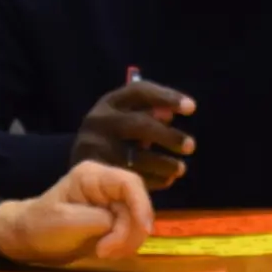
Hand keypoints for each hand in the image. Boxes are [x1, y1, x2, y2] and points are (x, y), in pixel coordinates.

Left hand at [0, 162, 153, 265]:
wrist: (27, 239)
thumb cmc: (41, 225)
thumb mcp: (66, 222)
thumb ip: (98, 221)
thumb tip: (119, 225)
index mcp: (93, 176)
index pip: (129, 183)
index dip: (142, 205)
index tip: (144, 231)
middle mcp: (106, 186)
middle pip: (137, 205)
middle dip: (130, 231)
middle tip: (106, 252)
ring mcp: (110, 204)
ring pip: (137, 221)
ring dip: (127, 242)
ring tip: (102, 253)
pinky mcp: (112, 221)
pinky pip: (129, 232)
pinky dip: (123, 246)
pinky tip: (105, 253)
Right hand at [72, 80, 193, 188]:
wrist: (78, 165)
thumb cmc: (113, 137)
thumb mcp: (125, 117)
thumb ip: (149, 112)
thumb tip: (170, 115)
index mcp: (110, 102)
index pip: (140, 92)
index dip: (167, 97)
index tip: (192, 108)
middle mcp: (99, 121)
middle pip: (139, 125)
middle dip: (168, 136)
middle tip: (190, 146)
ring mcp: (95, 148)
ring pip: (136, 156)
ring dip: (164, 163)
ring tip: (181, 168)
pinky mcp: (96, 174)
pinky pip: (129, 178)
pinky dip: (153, 180)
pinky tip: (167, 180)